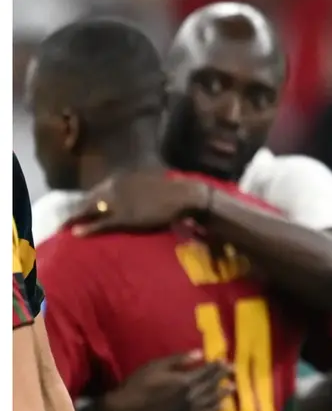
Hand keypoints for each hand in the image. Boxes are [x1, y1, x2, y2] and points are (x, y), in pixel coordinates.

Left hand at [70, 170, 209, 236]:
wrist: (185, 196)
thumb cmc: (174, 190)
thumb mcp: (154, 180)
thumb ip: (141, 182)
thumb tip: (138, 186)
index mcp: (124, 177)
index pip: (100, 188)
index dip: (91, 198)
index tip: (85, 206)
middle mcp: (117, 186)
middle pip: (91, 198)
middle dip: (80, 208)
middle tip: (70, 217)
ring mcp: (119, 201)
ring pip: (91, 209)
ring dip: (78, 217)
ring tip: (67, 226)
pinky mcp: (124, 216)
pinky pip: (101, 223)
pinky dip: (88, 228)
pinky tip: (77, 233)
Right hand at [102, 350, 234, 410]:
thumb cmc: (137, 387)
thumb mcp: (155, 366)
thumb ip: (179, 360)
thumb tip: (200, 353)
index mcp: (185, 381)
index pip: (207, 372)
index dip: (217, 366)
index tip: (226, 361)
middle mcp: (191, 398)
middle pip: (211, 386)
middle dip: (223, 378)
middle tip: (235, 372)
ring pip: (211, 402)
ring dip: (223, 395)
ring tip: (232, 389)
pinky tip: (221, 409)